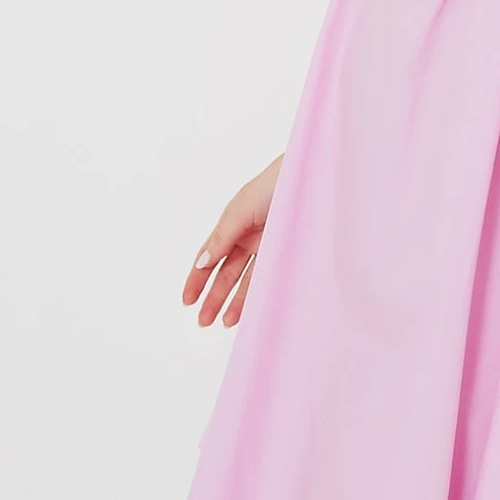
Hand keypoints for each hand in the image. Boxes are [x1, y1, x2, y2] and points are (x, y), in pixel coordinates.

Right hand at [181, 155, 282, 327]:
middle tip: (203, 321)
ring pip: (247, 279)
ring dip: (235, 301)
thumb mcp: (240, 211)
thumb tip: (202, 263)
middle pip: (226, 272)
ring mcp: (269, 246)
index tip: (187, 300)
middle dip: (213, 296)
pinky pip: (270, 277)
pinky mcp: (288, 253)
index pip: (209, 256)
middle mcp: (249, 237)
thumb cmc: (274, 185)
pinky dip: (260, 294)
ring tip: (225, 322)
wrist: (313, 177)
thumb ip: (222, 238)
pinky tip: (252, 310)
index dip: (197, 279)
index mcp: (233, 224)